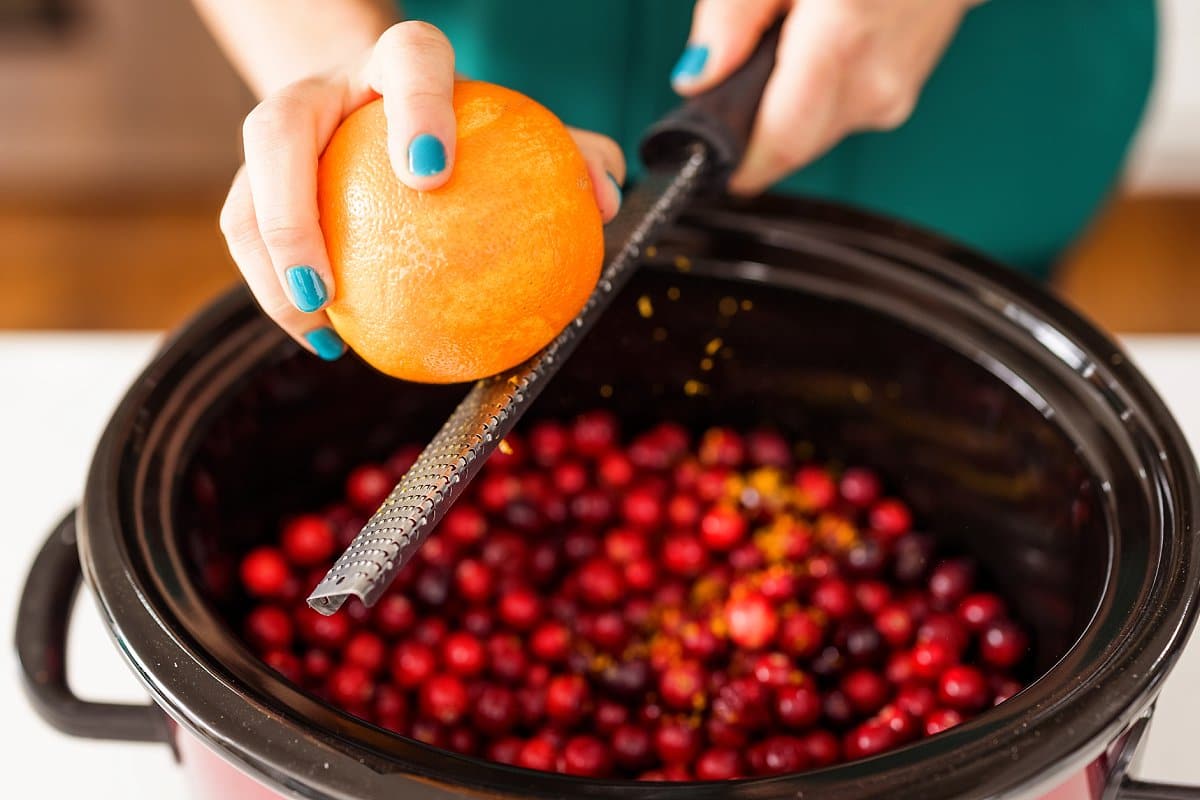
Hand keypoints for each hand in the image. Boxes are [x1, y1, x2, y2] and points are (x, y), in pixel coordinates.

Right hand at [220, 21, 625, 359]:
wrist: (383, 110)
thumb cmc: (470, 130)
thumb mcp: (525, 135)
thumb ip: (569, 155)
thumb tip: (605, 198)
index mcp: (401, 62)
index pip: (411, 62)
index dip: (418, 107)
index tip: (431, 174)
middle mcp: (326, 91)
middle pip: (277, 127)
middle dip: (291, 207)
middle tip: (329, 284)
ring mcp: (279, 136)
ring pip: (244, 192)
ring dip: (268, 265)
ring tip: (318, 322)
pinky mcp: (254, 181)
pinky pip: (248, 240)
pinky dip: (277, 294)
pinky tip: (328, 342)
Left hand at [672, 0, 981, 194]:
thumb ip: (731, 15)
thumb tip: (697, 76)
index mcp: (840, 41)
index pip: (776, 144)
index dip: (734, 163)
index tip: (703, 158)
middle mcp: (873, 81)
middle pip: (789, 147)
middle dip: (754, 127)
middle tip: (739, 78)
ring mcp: (894, 94)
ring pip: (812, 134)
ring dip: (786, 108)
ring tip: (787, 49)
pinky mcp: (899, 98)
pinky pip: (838, 115)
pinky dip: (817, 94)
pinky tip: (820, 50)